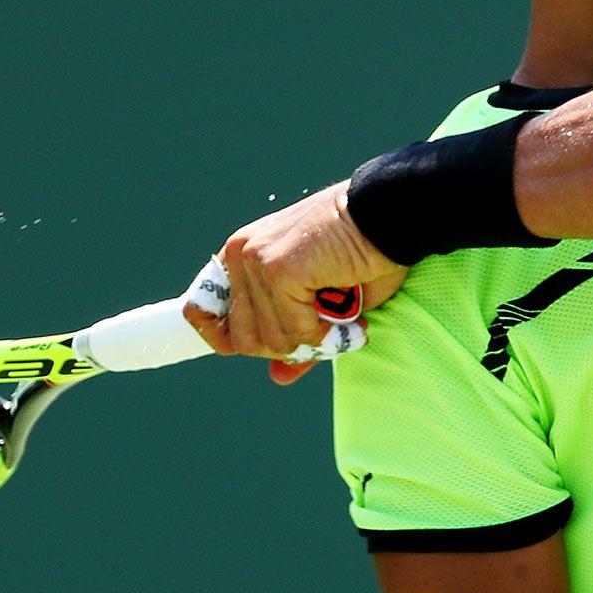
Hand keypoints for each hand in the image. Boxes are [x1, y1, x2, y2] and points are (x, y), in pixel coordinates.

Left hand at [186, 183, 407, 383]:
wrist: (390, 214)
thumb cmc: (361, 252)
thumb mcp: (323, 303)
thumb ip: (295, 336)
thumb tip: (278, 377)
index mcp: (241, 256)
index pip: (202, 311)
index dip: (226, 339)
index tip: (272, 347)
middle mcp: (240, 254)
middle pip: (243, 340)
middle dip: (288, 346)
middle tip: (325, 334)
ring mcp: (256, 260)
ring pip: (272, 340)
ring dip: (314, 342)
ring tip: (345, 322)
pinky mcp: (280, 270)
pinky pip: (296, 330)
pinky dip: (326, 335)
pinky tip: (350, 319)